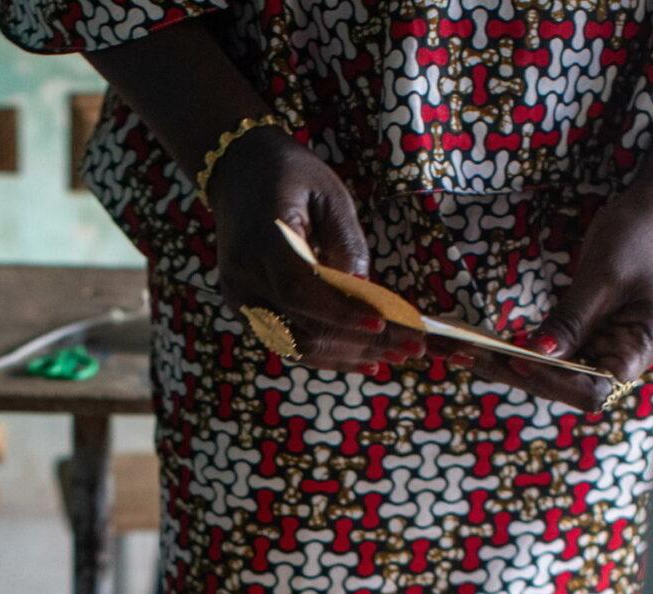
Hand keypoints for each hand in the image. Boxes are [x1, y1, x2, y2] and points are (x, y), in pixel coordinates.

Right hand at [207, 128, 423, 372]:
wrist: (238, 173)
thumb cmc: (291, 176)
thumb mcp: (329, 193)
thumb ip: (347, 242)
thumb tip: (368, 293)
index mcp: (262, 241)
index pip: (300, 288)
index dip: (341, 311)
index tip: (383, 322)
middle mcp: (243, 278)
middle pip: (303, 327)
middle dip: (361, 341)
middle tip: (414, 347)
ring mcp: (241, 299)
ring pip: (297, 346)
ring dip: (349, 355)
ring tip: (397, 355)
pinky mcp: (248, 311)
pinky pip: (290, 344)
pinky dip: (330, 356)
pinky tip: (367, 360)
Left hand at [477, 187, 652, 411]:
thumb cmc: (640, 235)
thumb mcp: (603, 277)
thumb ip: (572, 319)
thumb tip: (537, 356)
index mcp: (641, 349)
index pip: (595, 390)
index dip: (556, 382)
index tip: (520, 360)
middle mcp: (621, 356)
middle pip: (567, 386)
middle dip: (520, 374)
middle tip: (472, 357)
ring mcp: (602, 346)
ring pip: (553, 371)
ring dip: (511, 365)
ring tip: (466, 352)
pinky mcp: (585, 333)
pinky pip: (550, 349)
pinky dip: (519, 348)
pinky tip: (485, 345)